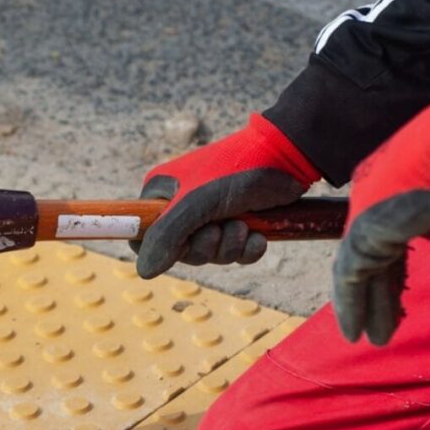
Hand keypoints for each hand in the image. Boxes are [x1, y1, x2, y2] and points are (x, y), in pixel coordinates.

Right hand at [132, 114, 319, 277]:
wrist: (287, 157)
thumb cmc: (236, 170)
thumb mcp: (196, 202)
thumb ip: (167, 236)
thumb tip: (144, 272)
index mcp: (162, 195)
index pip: (142, 234)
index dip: (160, 247)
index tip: (183, 243)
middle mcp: (182, 207)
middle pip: (180, 253)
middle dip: (206, 246)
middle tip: (220, 228)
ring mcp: (211, 217)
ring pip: (210, 255)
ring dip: (230, 246)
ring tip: (243, 225)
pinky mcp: (238, 225)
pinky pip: (235, 254)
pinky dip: (247, 250)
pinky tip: (259, 235)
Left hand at [333, 76, 429, 346]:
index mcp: (390, 183)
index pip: (385, 236)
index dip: (391, 270)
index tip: (399, 293)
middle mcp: (371, 195)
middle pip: (370, 255)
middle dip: (377, 293)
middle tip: (382, 326)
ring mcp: (366, 210)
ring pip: (356, 270)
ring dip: (366, 307)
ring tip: (375, 339)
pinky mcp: (366, 229)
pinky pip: (351, 276)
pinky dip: (352, 305)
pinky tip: (358, 333)